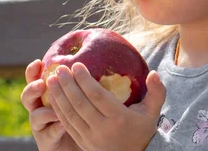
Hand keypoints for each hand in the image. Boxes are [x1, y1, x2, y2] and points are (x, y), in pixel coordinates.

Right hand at [21, 59, 80, 150]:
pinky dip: (55, 128)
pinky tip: (63, 125)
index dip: (33, 71)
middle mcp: (40, 108)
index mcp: (46, 93)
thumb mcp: (82, 94)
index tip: (39, 62)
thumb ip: (81, 80)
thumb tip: (92, 62)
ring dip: (45, 111)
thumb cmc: (84, 113)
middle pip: (28, 96)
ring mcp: (41, 126)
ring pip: (35, 116)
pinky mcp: (46, 141)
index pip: (35, 79)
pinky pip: (48, 134)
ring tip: (55, 108)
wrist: (82, 140)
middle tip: (42, 84)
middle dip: (33, 88)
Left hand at [46, 63, 165, 150]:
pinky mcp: (82, 143)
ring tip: (51, 80)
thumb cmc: (142, 130)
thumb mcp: (152, 112)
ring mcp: (90, 138)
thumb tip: (154, 73)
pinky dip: (58, 110)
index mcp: (119, 118)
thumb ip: (157, 92)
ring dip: (58, 96)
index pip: (98, 96)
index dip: (85, 80)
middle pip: (80, 104)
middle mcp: (102, 129)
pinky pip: (67, 125)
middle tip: (59, 69)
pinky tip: (53, 97)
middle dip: (67, 85)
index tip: (77, 65)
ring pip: (70, 115)